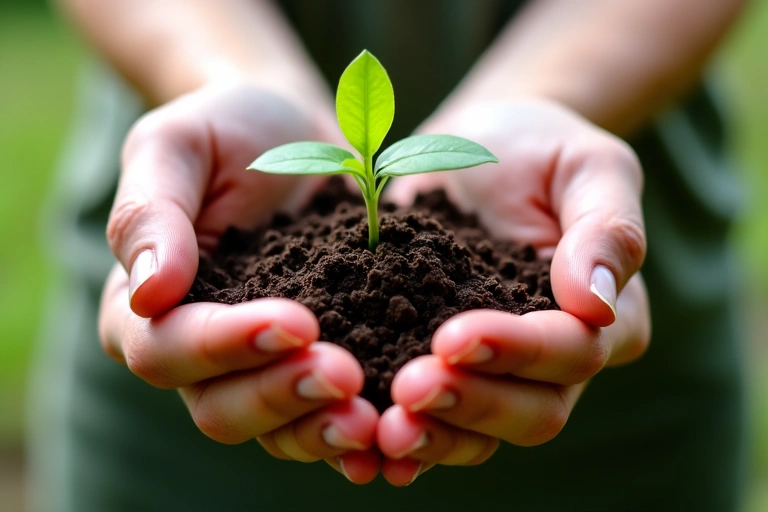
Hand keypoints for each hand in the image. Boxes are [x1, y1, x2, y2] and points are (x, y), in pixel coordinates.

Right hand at [99, 86, 378, 482]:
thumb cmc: (227, 131)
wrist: (297, 136)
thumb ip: (150, 212)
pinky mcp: (314, 366)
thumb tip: (150, 293)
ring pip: (276, 427)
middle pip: (221, 407)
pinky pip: (327, 415)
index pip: (167, 348)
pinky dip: (358, 428)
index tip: (294, 321)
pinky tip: (397, 426)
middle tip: (345, 375)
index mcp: (148, 307)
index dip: (225, 345)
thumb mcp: (177, 146)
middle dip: (282, 395)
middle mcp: (198, 354)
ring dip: (322, 428)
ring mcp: (259, 368)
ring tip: (373, 418)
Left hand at [379, 100, 650, 484]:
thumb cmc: (538, 149)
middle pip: (532, 411)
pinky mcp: (445, 368)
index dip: (518, 352)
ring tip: (383, 427)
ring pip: (481, 431)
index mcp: (604, 315)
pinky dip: (402, 432)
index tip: (455, 336)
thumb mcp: (587, 165)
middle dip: (470, 404)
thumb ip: (607, 229)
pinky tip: (361, 438)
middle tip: (409, 389)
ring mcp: (498, 372)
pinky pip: (432, 418)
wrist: (473, 149)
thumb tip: (596, 304)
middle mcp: (555, 360)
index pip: (573, 351)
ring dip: (435, 434)